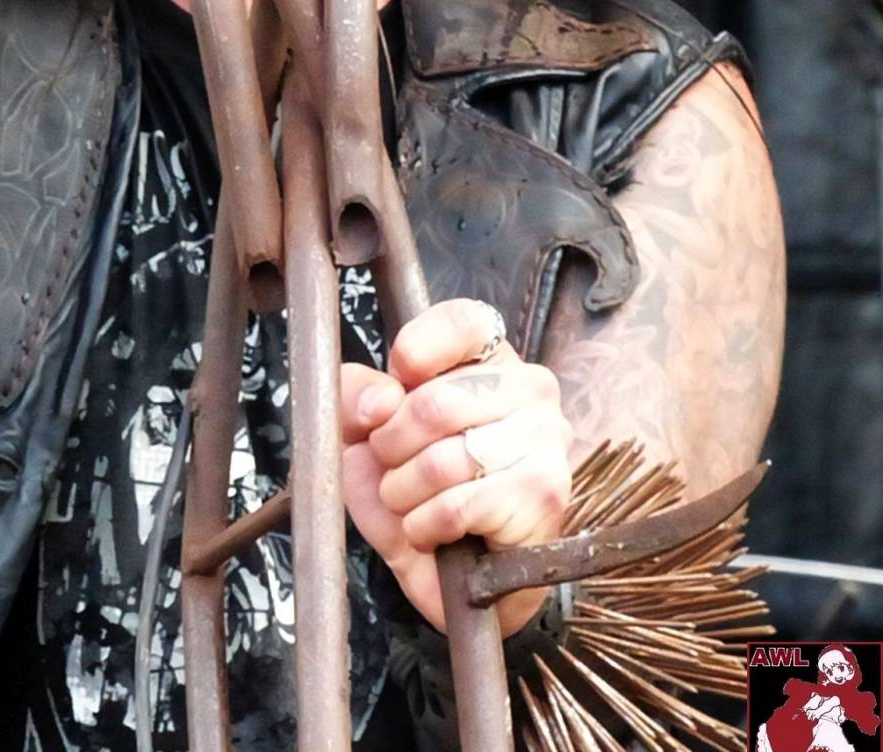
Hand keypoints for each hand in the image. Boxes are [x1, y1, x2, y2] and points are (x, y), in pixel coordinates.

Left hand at [341, 298, 572, 634]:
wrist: (449, 577)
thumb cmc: (412, 488)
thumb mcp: (363, 432)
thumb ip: (354, 396)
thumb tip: (380, 401)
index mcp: (490, 357)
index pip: (463, 322)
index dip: (414, 353)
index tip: (393, 393)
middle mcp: (530, 388)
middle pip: (434, 403)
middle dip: (391, 447)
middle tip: (393, 466)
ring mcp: (545, 439)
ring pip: (444, 460)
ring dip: (405, 492)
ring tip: (411, 501)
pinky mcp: (544, 494)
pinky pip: (459, 505)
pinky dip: (425, 524)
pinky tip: (432, 530)